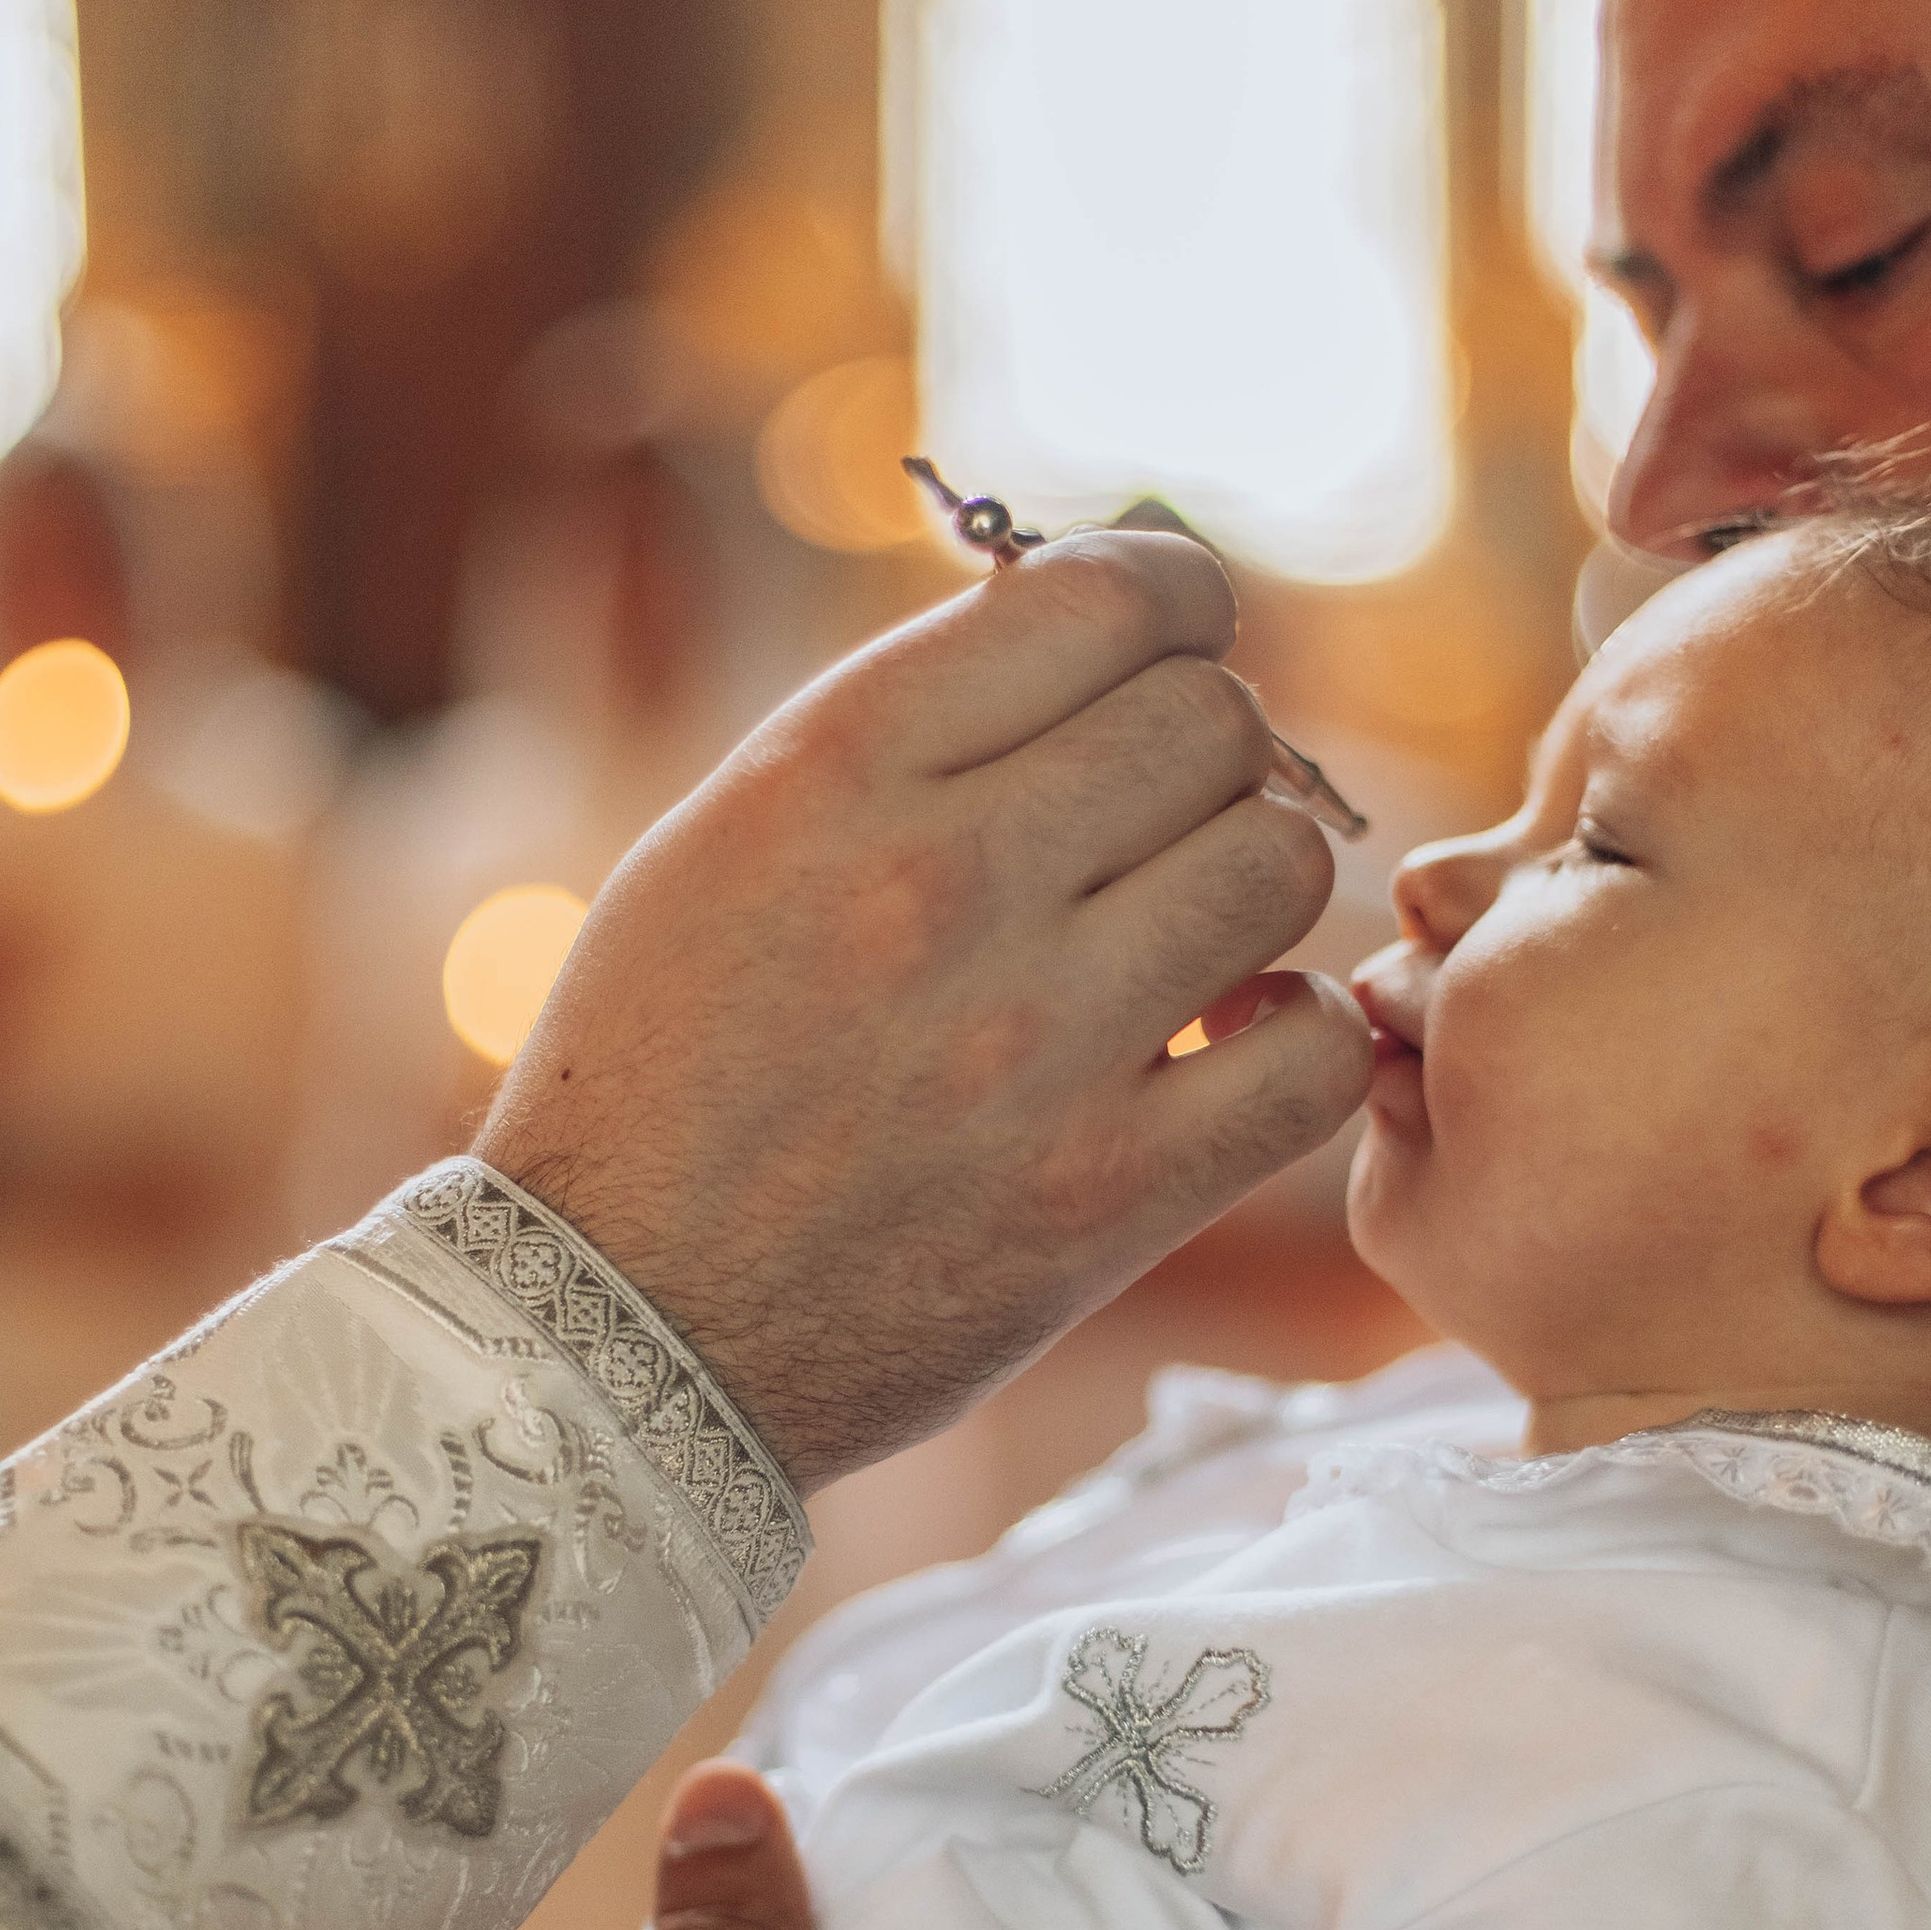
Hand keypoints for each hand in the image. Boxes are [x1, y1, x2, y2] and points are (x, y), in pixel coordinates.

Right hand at [474, 530, 1370, 1488]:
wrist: (614, 1332)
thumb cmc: (668, 1066)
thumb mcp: (730, 834)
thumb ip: (912, 725)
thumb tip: (1115, 628)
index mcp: (835, 770)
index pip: (1112, 597)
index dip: (1177, 602)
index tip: (1172, 646)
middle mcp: (943, 885)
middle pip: (1217, 723)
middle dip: (1209, 755)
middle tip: (1158, 824)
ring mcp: (1035, 1048)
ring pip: (1282, 869)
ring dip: (1253, 891)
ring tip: (1183, 939)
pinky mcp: (1105, 1200)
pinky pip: (1316, 1058)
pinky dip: (1301, 1041)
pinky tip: (1230, 1049)